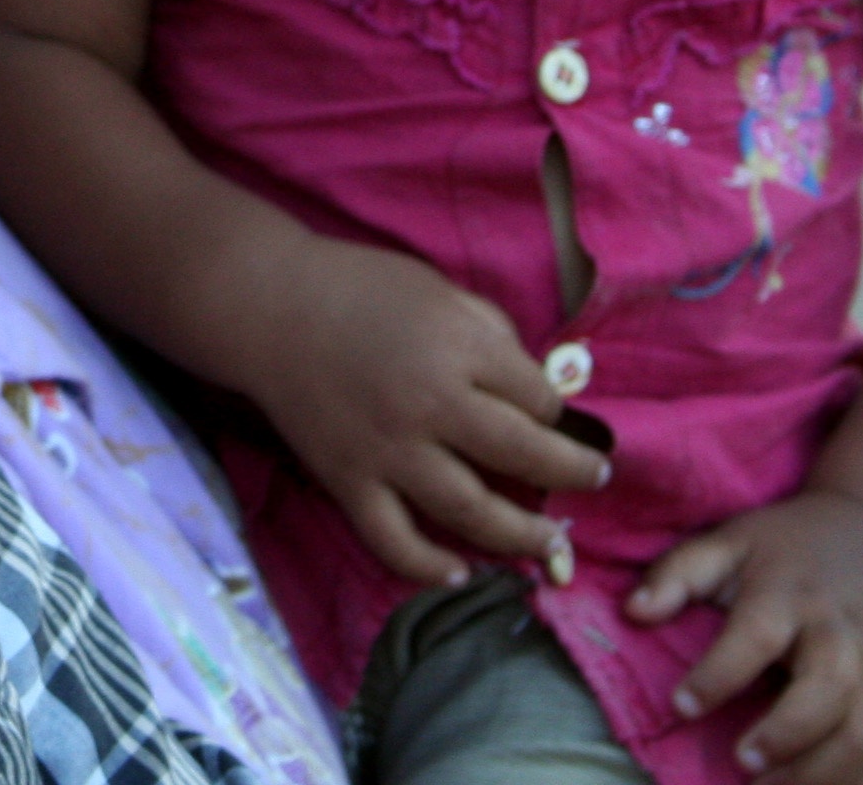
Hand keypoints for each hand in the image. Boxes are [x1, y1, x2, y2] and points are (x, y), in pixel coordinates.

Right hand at [230, 235, 608, 584]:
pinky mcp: (349, 482)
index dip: (553, 410)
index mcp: (459, 349)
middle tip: (594, 480)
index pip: (537, 398)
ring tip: (552, 545)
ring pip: (472, 514)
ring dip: (523, 536)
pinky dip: (427, 568)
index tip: (549, 414)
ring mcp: (389, 451)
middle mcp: (432, 405)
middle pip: (524, 457)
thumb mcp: (439, 290)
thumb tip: (538, 387)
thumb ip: (492, 334)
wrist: (268, 305)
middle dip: (572, 473)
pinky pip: (393, 542)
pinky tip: (458, 574)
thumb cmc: (359, 287)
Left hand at [627, 491, 862, 784]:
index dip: (720, 672)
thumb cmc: (786, 551)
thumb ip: (678, 575)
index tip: (680, 706)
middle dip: (788, 732)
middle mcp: (842, 636)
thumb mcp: (729, 543)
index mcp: (792, 594)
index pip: (758, 634)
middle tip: (741, 763)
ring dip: (822, 772)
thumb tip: (632, 612)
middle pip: (831, 687)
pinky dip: (859, 784)